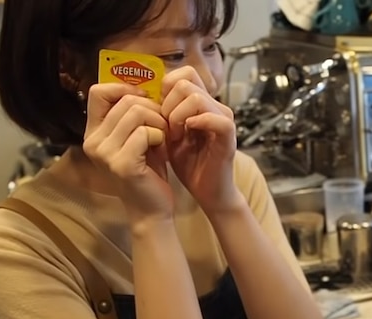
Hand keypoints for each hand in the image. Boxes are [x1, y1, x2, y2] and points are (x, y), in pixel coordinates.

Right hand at [82, 83, 172, 223]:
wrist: (153, 209)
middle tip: (163, 124)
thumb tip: (143, 84)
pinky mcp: (122, 164)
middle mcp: (93, 142)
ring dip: (158, 120)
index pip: (98, 92)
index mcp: (93, 133)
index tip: (144, 99)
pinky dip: (159, 136)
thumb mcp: (136, 138)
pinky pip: (145, 132)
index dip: (124, 88)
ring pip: (136, 113)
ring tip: (164, 135)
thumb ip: (133, 114)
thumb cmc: (148, 171)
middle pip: (124, 101)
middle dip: (151, 107)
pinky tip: (162, 148)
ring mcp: (105, 154)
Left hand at [161, 67, 242, 214]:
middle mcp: (214, 106)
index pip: (182, 74)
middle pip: (186, 81)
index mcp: (201, 103)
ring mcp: (223, 119)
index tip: (157, 112)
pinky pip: (217, 119)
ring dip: (178, 115)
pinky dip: (197, 123)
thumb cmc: (190, 164)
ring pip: (197, 97)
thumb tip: (142, 98)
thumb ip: (162, 115)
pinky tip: (186, 136)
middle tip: (165, 127)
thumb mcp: (169, 134)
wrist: (209, 191)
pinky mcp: (228, 137)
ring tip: (174, 136)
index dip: (164, 89)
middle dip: (168, 103)